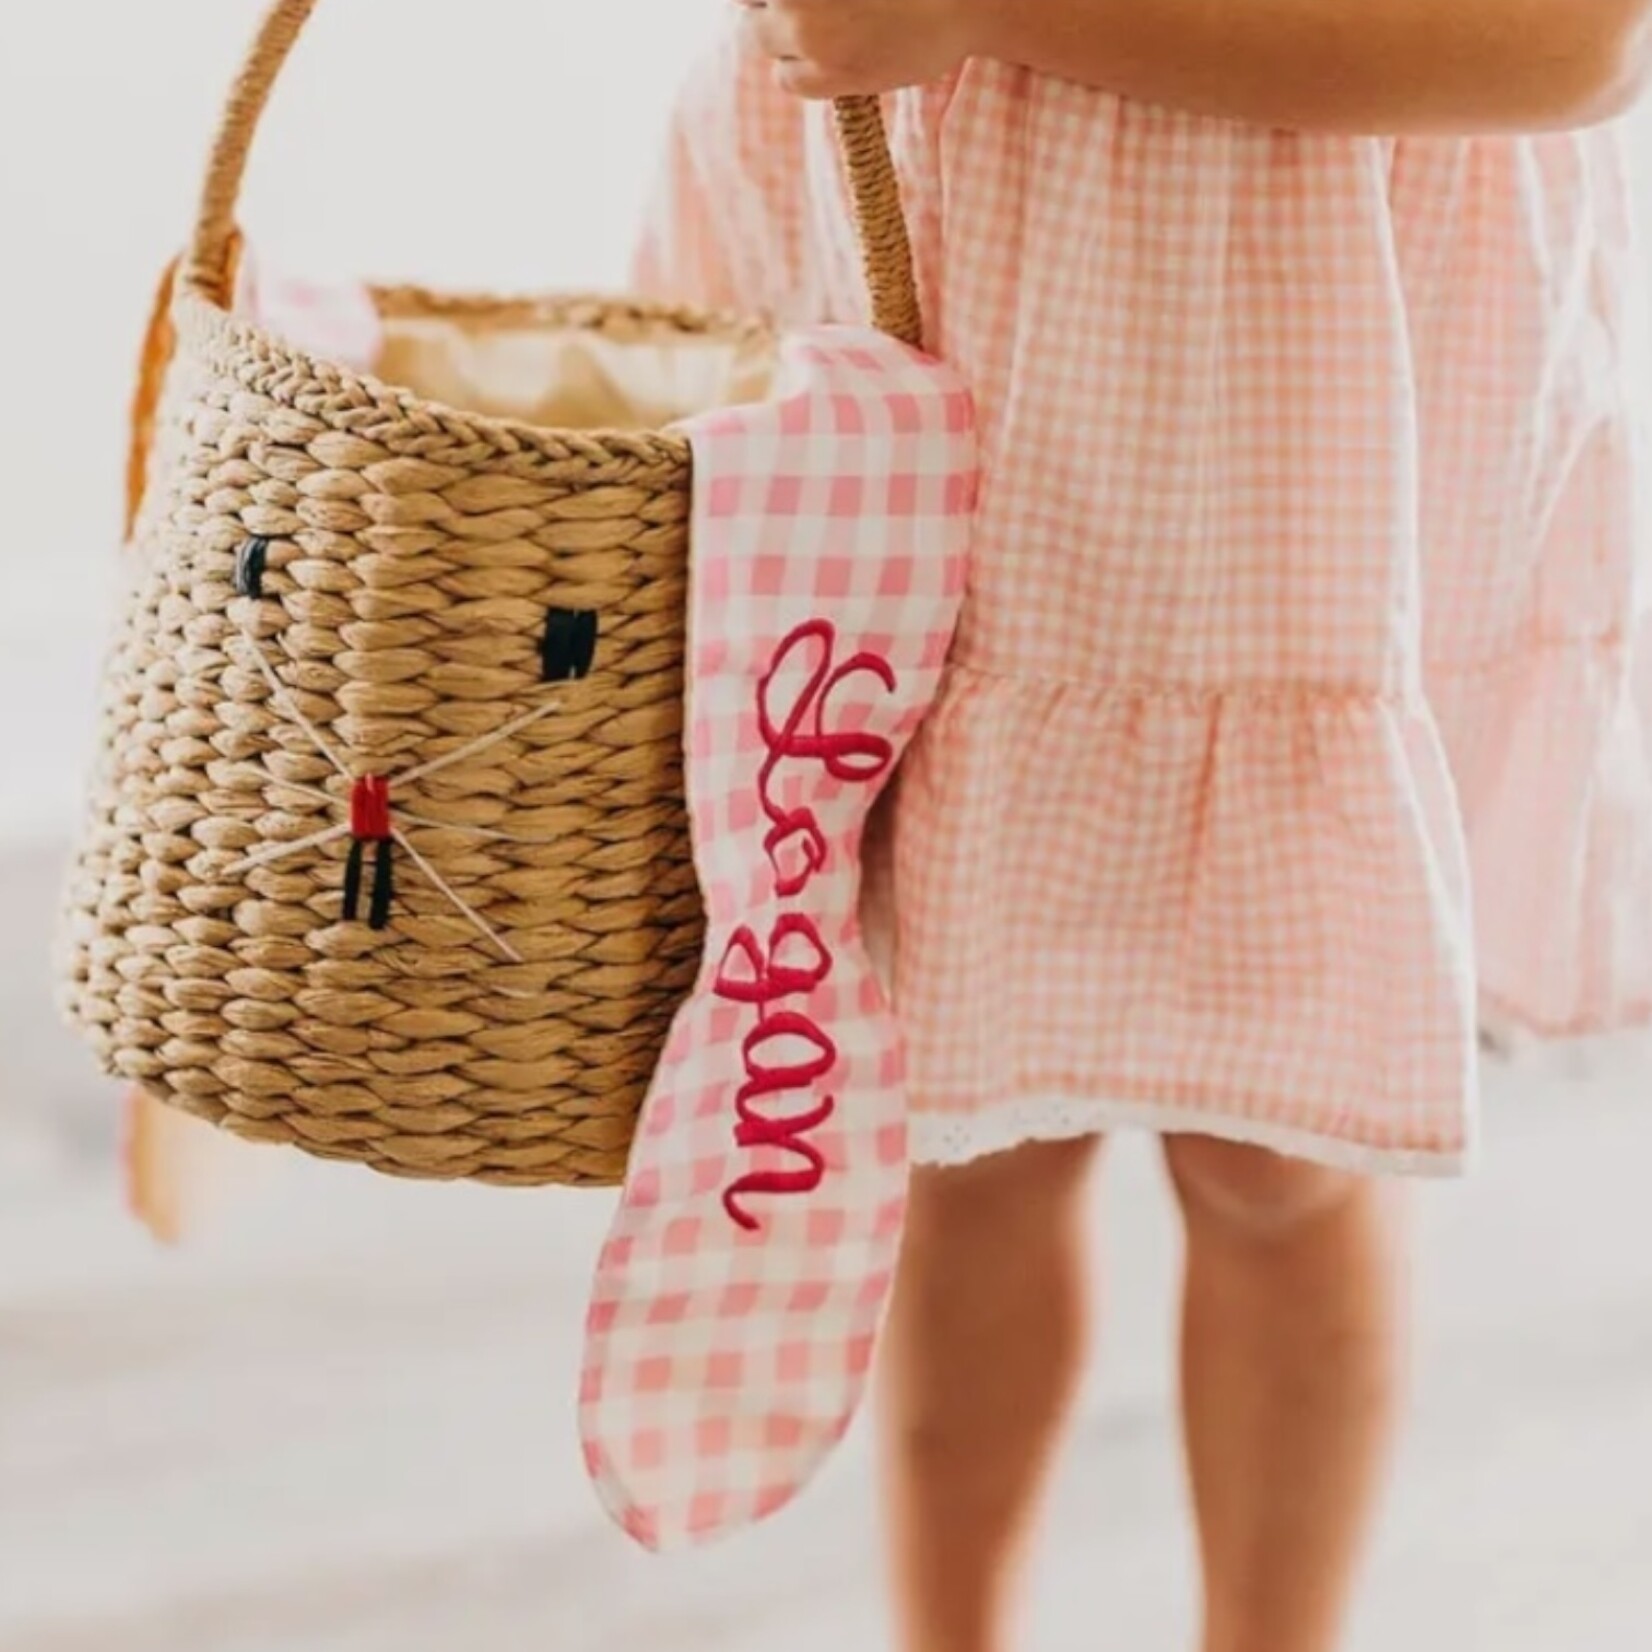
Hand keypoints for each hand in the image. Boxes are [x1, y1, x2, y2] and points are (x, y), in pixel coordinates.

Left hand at [736, 0, 987, 97]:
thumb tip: (775, 6)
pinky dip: (803, 73)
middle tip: (814, 11)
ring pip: (760, 40)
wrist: (962, 1)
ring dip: (783, 39)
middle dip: (769, 7)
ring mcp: (808, 31)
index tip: (783, 1)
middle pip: (748, 5)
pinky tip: (839, 58)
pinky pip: (787, 79)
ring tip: (830, 31)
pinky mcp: (826, 73)